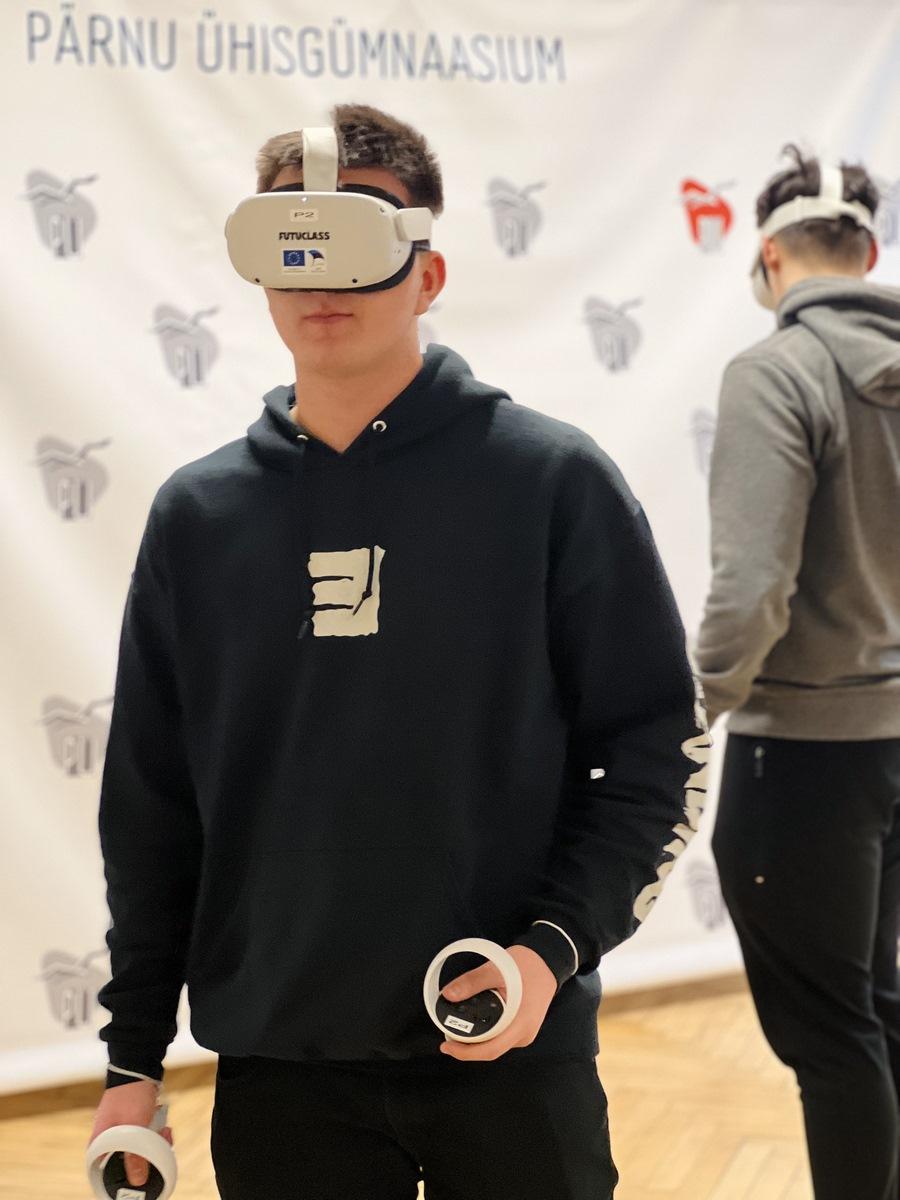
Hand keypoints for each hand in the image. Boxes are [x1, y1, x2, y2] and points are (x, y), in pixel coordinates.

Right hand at [88, 1080, 172, 1187]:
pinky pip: (143, 1137)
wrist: (139, 1066)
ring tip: (164, 1135)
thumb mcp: (134, 1128)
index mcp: (98, 1143)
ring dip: (153, 1146)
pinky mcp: (132, 1123)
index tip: (134, 1184)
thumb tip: (138, 1180)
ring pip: (137, 1150)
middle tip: (158, 1153)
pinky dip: (154, 1135)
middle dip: (144, 1160)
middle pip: (124, 1163)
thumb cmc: (130, 1094)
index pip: (102, 1173)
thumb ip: (135, 1155)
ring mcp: (119, 1130)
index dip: (116, 1182)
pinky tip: (164, 1128)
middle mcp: (106, 1139)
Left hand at [438, 944, 556, 1061]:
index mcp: (520, 1024)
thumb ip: (472, 982)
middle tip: (447, 1034)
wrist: (548, 961)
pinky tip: (475, 1022)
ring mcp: (526, 1032)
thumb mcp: (497, 968)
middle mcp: (524, 1034)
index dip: (465, 1053)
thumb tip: (448, 995)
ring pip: (496, 1045)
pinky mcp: (524, 1028)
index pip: (490, 1050)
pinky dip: (486, 1033)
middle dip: (467, 1047)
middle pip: (491, 1050)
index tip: (446, 1046)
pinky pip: (502, 1037)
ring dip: (476, 1040)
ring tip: (457, 1027)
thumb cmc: (526, 965)